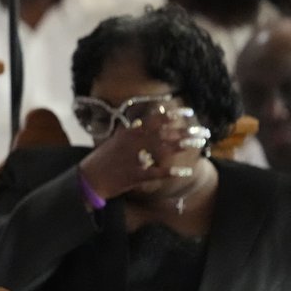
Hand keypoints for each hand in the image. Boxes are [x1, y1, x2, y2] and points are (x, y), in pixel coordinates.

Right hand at [78, 104, 207, 200]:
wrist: (89, 178)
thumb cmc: (101, 160)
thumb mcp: (114, 141)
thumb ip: (129, 131)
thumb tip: (141, 122)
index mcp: (128, 133)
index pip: (153, 120)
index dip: (172, 115)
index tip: (187, 112)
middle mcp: (133, 143)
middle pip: (163, 133)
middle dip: (183, 131)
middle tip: (200, 130)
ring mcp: (135, 158)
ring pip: (164, 149)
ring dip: (182, 145)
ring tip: (198, 143)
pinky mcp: (136, 175)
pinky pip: (158, 172)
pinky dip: (172, 171)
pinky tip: (185, 171)